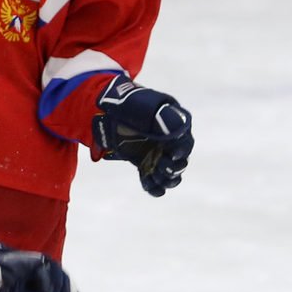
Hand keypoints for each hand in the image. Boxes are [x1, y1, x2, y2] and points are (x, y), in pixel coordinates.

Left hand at [91, 75, 192, 196]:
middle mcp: (169, 143)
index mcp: (174, 128)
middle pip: (179, 163)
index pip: (185, 143)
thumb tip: (178, 130)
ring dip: (164, 179)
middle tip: (160, 166)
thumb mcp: (144, 106)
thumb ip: (162, 117)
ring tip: (153, 176)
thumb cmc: (128, 104)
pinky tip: (149, 186)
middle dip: (172, 168)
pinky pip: (152, 180)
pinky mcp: (144, 164)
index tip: (172, 155)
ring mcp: (156, 155)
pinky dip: (152, 186)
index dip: (181, 151)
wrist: (106, 112)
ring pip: (168, 175)